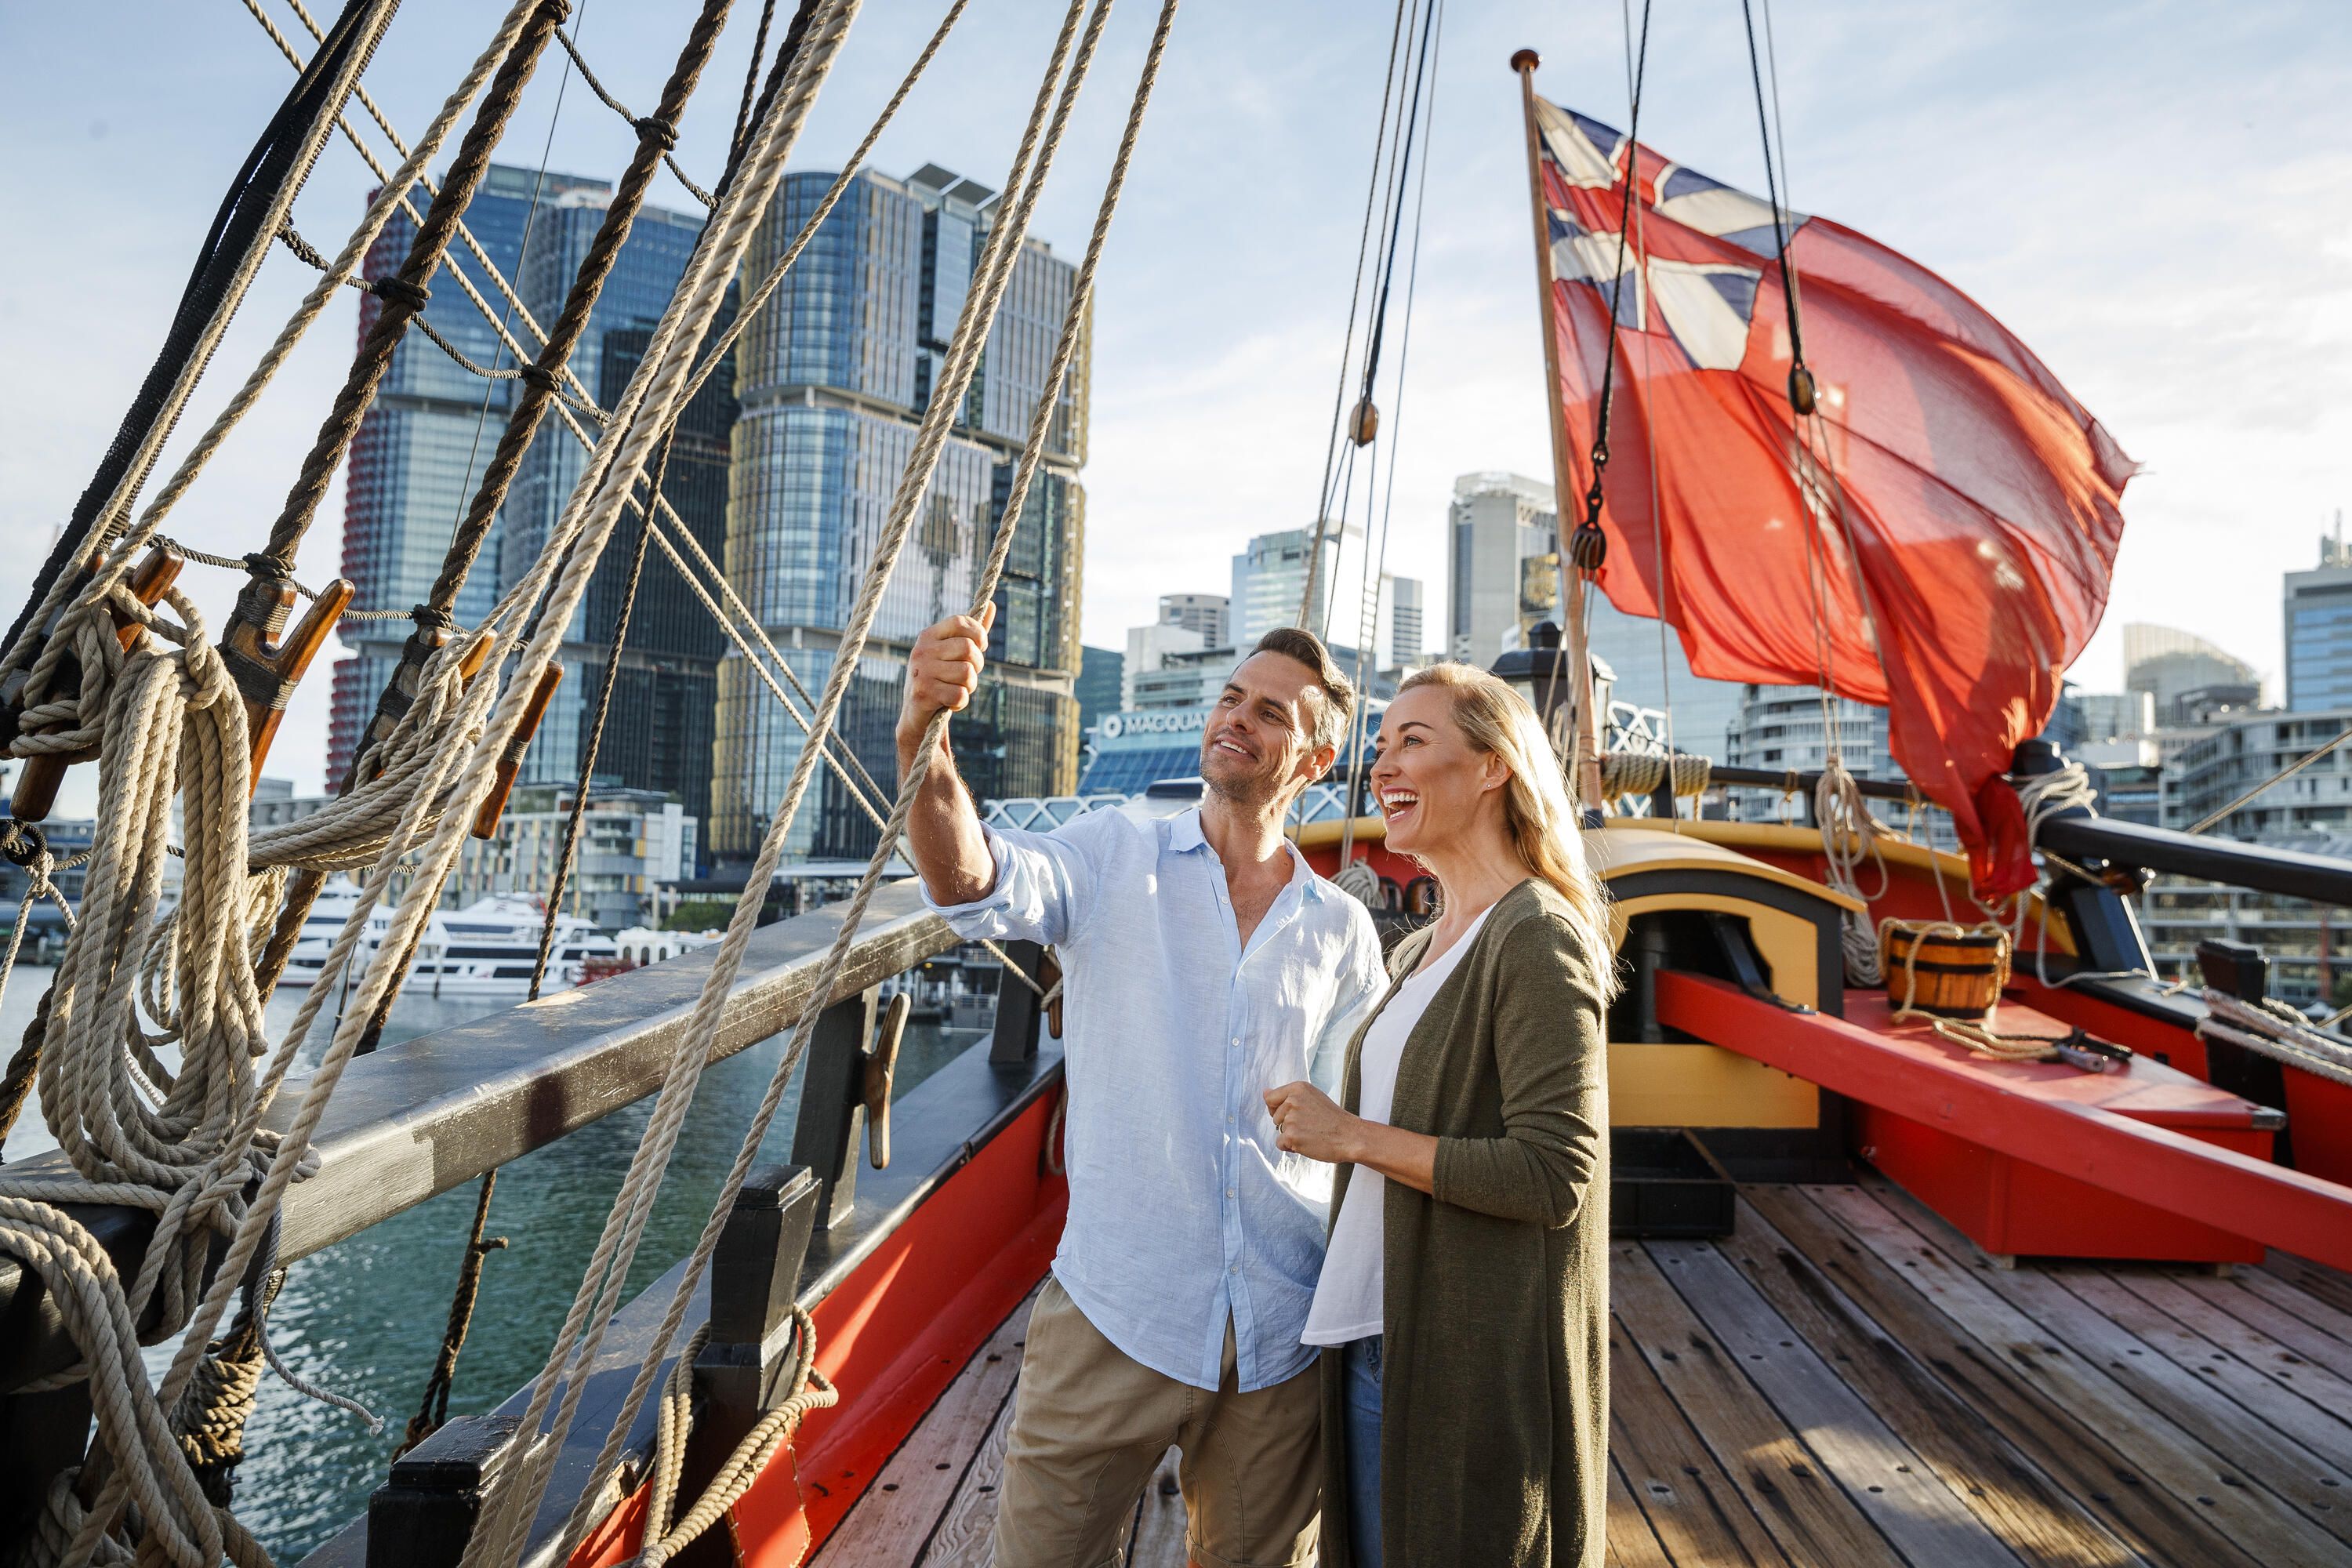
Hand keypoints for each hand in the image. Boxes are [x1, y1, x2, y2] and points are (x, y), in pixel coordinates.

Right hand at [898, 603, 995, 747]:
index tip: (979, 647)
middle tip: (969, 675)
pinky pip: (960, 694)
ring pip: (967, 673)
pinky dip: (961, 702)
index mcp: (928, 635)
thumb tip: (992, 605)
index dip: (978, 634)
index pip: (961, 621)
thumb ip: (972, 632)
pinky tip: (950, 702)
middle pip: (969, 649)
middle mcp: (922, 650)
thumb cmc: (940, 678)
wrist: (916, 714)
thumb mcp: (953, 653)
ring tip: (958, 689)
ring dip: (970, 686)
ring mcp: (921, 671)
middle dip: (978, 665)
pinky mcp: (923, 693)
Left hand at [1263, 1080, 1359, 1162]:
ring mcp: (1291, 1118)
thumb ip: (1288, 1096)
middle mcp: (1292, 1100)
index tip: (1295, 1114)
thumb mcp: (1312, 1098)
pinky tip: (1307, 1143)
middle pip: (1274, 1117)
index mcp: (1298, 1088)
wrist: (1350, 1136)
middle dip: (1287, 1124)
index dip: (1278, 1109)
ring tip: (1310, 1134)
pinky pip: (1280, 1144)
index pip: (1270, 1098)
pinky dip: (1291, 1147)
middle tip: (1310, 1125)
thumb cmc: (1333, 1119)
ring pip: (1278, 1131)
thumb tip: (1265, 1092)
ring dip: (1291, 1136)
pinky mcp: (1291, 1135)